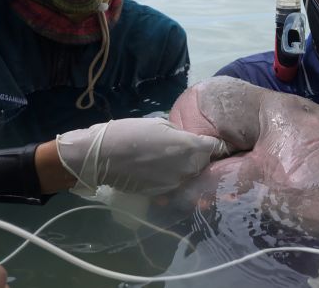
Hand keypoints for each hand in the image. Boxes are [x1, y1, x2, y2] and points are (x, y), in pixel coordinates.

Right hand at [56, 118, 230, 195]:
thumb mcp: (158, 124)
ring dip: (187, 169)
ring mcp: (175, 184)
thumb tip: (187, 140)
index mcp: (189, 148)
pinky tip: (159, 169)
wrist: (101, 157)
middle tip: (192, 149)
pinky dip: (172, 177)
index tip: (216, 142)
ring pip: (190, 175)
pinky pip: (175, 184)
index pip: (216, 147)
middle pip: (205, 163)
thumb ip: (179, 134)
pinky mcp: (162, 194)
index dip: (217, 144)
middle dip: (202, 157)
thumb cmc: (129, 133)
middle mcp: (187, 169)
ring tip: (173, 159)